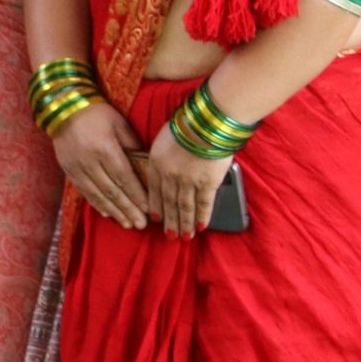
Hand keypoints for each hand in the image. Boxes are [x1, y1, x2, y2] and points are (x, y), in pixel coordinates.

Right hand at [52, 98, 147, 230]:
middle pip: (112, 191)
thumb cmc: (97, 112)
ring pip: (98, 194)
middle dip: (128, 210)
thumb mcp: (119, 123)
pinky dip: (96, 203)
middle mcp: (89, 161)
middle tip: (141, 224)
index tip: (150, 210)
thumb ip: (132, 145)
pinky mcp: (67, 169)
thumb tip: (145, 164)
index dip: (137, 196)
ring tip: (127, 224)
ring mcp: (76, 167)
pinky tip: (107, 213)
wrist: (62, 106)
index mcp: (105, 149)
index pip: (125, 178)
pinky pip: (83, 190)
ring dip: (114, 211)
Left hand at [142, 120, 231, 238]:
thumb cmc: (185, 124)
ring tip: (184, 237)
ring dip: (185, 224)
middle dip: (170, 221)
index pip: (153, 190)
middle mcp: (169, 176)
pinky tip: (201, 227)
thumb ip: (162, 156)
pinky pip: (204, 204)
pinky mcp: (207, 183)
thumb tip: (163, 167)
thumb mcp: (163, 139)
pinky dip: (202, 217)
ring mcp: (188, 182)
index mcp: (156, 163)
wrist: (205, 124)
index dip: (155, 206)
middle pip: (169, 202)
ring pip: (185, 207)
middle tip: (170, 236)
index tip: (155, 219)